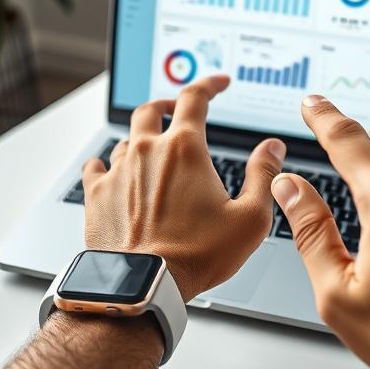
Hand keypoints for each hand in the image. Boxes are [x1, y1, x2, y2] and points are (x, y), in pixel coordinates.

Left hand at [82, 75, 284, 301]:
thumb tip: (273, 148)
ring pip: (126, 139)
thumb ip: (263, 175)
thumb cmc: (197, 256)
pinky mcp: (96, 195)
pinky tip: (111, 170)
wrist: (143, 285)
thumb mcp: (249, 218)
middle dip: (167, 103)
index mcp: (185, 149)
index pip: (195, 97)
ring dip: (141, 139)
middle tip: (177, 107)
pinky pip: (96, 167)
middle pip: (151, 109)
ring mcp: (118, 172)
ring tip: (152, 150)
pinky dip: (106, 164)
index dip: (209, 84)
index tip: (219, 83)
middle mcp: (147, 151)